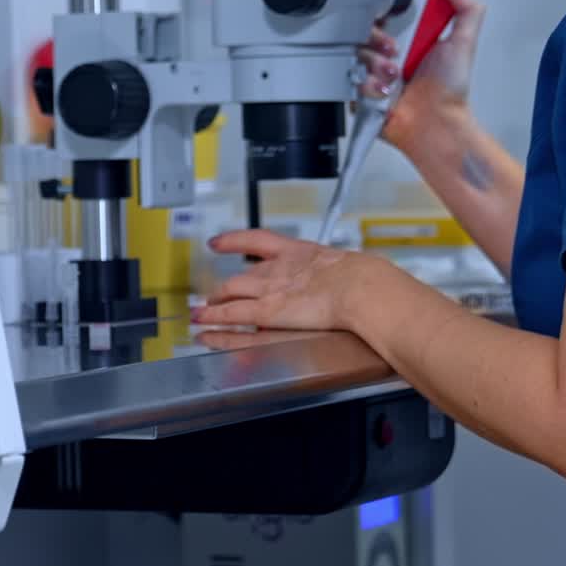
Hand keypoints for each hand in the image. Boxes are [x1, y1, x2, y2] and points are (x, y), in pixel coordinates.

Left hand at [193, 229, 393, 333]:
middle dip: (225, 287)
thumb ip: (333, 274)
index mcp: (297, 252)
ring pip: (230, 293)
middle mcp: (277, 268)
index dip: (234, 240)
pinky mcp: (265, 310)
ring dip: (214, 305)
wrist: (360, 288)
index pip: (257, 240)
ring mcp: (269, 289)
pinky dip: (214, 319)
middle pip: (241, 276)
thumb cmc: (363, 280)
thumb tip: (342, 277)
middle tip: (213, 295)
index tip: (218, 242)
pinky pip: (232, 314)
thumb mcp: (344, 268)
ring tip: (202, 313)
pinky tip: (202, 324)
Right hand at [357, 0, 485, 150]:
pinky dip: (367, 85)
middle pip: (363, 32)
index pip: (385, 15)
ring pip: (355, 55)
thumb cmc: (449, 91)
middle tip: (394, 51)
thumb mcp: (463, 44)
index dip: (384, 14)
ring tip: (392, 77)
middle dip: (377, 40)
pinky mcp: (361, 92)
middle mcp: (388, 54)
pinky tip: (383, 92)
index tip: (391, 20)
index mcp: (409, 39)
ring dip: (374, 65)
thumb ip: (466, 11)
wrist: (435, 125)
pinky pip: (350, 79)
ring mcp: (373, 73)